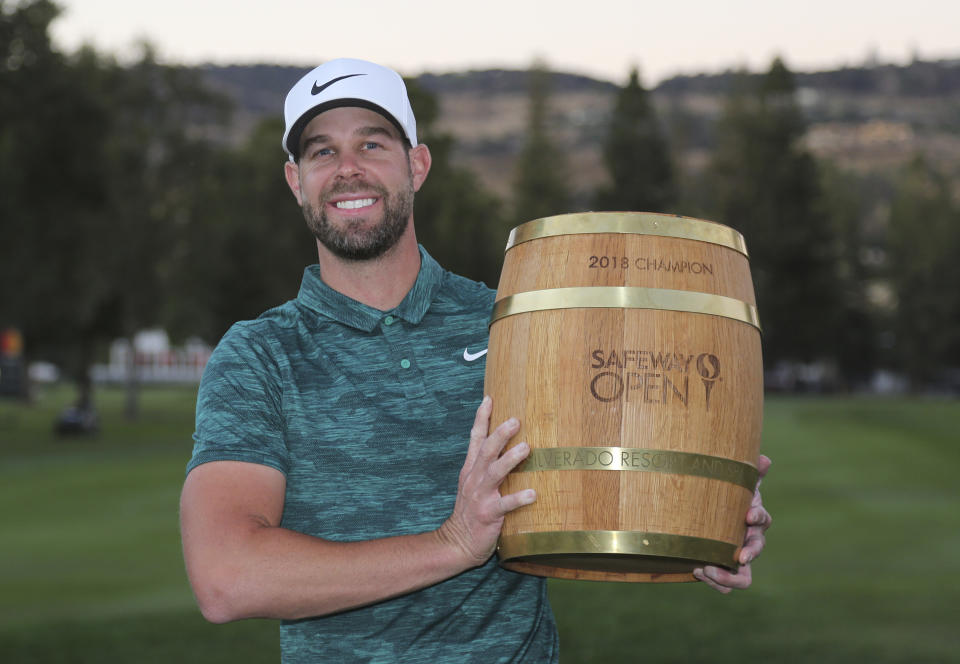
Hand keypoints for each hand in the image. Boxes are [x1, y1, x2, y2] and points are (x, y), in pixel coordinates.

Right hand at [437, 396, 535, 567]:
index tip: (489, 399)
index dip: (481, 418)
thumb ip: (486, 466)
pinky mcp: (489, 514)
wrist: (457, 542)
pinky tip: (533, 493)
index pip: (475, 439)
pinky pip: (506, 505)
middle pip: (486, 450)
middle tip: (515, 420)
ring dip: (511, 459)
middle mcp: (474, 479)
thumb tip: (505, 446)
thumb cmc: (471, 512)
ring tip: (526, 448)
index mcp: (471, 470)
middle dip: (500, 434)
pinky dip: (519, 498)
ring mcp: (481, 496)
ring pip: (495, 472)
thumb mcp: (473, 484)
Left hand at [694, 454, 772, 592]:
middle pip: (757, 551)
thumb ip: (749, 472)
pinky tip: (696, 569)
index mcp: (753, 519)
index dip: (758, 517)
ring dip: (727, 576)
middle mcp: (748, 541)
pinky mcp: (723, 570)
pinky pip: (725, 585)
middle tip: (738, 556)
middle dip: (750, 554)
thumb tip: (765, 459)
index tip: (748, 515)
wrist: (707, 517)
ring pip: (743, 578)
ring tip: (705, 568)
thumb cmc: (724, 497)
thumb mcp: (735, 482)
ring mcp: (737, 559)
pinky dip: (715, 582)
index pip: (763, 519)